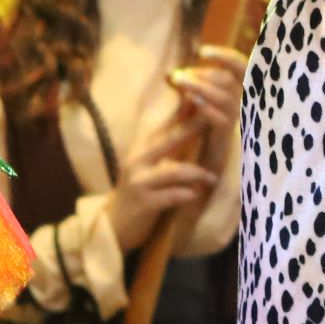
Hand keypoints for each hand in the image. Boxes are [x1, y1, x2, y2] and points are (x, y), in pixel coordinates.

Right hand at [106, 118, 218, 250]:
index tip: (199, 97)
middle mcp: (137, 161)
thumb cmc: (136, 195)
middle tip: (212, 119)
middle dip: (192, 128)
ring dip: (197, 173)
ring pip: (174, 171)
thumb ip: (165, 152)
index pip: (163, 127)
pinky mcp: (144, 203)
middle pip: (169, 140)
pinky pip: (171, 196)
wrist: (112, 226)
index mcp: (140, 151)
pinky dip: (186, 194)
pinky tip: (196, 194)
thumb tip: (188, 128)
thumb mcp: (146, 169)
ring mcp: (139, 182)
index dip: (181, 112)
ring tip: (212, 177)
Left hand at [170, 44, 247, 171]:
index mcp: (237, 95)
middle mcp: (241, 107)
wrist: (205, 172)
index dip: (225, 56)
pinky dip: (207, 107)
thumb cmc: (201, 135)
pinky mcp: (227, 140)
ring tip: (180, 80)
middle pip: (230, 80)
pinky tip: (192, 101)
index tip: (202, 51)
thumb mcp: (195, 109)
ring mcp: (236, 124)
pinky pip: (222, 120)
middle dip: (205, 73)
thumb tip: (170, 73)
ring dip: (202, 86)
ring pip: (226, 98)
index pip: (240, 68)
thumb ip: (188, 92)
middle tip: (181, 74)